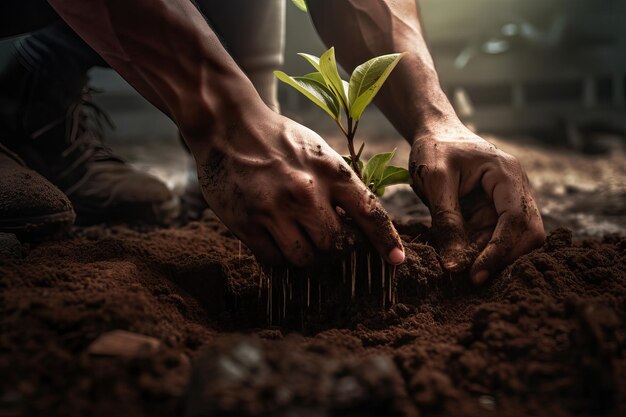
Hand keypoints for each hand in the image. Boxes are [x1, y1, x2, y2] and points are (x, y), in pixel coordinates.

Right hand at [195, 108, 404, 266]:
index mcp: (330, 172)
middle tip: (330, 242)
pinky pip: (274, 259)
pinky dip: (280, 257)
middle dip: (338, 250)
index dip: (387, 241)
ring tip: (301, 239)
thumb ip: (339, 185)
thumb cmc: (279, 140)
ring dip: (308, 256)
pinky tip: (277, 241)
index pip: (370, 214)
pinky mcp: (248, 223)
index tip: (397, 260)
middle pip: (337, 246)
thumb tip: (359, 225)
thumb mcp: (318, 151)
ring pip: (306, 259)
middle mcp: (306, 193)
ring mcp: (275, 210)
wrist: (226, 126)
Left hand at [409, 124, 544, 283]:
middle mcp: (516, 189)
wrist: (435, 134)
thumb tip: (455, 265)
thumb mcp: (434, 180)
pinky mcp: (495, 212)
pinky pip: (495, 238)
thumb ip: (446, 220)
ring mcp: (508, 201)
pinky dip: (481, 252)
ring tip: (460, 268)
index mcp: (507, 174)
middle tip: (472, 279)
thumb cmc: (434, 150)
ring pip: (512, 241)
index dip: (499, 251)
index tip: (476, 274)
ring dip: (490, 258)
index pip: (516, 220)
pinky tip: (461, 259)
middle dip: (503, 258)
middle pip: (527, 234)